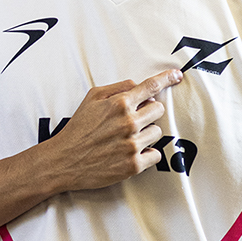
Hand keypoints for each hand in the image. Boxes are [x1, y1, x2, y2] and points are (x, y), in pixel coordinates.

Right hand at [45, 69, 182, 190]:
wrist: (64, 160)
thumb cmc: (78, 128)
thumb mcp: (92, 98)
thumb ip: (117, 88)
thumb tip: (137, 85)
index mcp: (120, 103)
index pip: (151, 86)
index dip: (167, 78)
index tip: (177, 75)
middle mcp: (129, 122)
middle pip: (159, 109)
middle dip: (149, 112)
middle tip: (133, 119)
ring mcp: (132, 145)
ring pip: (158, 132)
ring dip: (146, 134)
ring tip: (127, 138)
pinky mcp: (133, 165)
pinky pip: (156, 155)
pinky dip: (147, 154)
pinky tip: (131, 152)